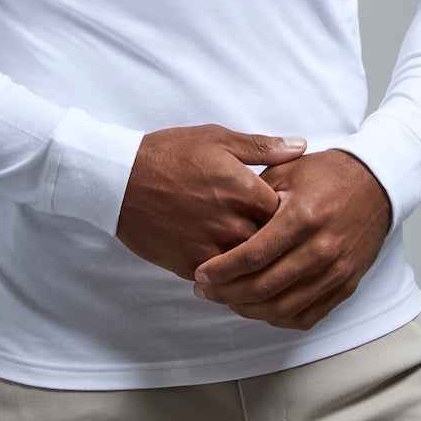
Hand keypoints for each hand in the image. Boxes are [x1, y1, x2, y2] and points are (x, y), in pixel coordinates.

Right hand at [116, 124, 306, 279]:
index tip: (292, 212)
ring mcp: (211, 247)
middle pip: (274, 245)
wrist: (119, 179)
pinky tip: (235, 271)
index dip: (293, 214)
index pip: (289, 214)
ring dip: (257, 264)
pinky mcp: (190, 264)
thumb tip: (301, 146)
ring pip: (250, 268)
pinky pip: (223, 282)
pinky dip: (231, 278)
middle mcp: (231, 222)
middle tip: (283, 240)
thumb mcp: (217, 138)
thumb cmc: (169, 153)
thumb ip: (262, 146)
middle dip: (279, 243)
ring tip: (263, 260)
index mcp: (244, 190)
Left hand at [191, 150, 391, 329]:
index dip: (222, 270)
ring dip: (249, 310)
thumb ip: (255, 197)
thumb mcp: (287, 171)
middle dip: (227, 293)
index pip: (253, 255)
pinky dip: (279, 318)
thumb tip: (223, 222)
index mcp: (301, 217)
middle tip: (205, 291)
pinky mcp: (346, 284)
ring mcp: (336, 270)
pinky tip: (260, 309)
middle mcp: (321, 248)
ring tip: (227, 300)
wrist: (376, 183)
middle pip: (264, 287)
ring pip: (284, 308)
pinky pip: (308, 315)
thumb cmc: (327, 173)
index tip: (200, 274)